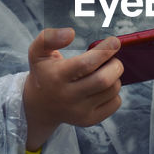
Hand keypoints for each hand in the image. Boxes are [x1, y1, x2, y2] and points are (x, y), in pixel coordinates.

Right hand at [22, 29, 122, 152]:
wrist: (38, 106)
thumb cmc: (44, 73)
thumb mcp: (37, 52)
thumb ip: (49, 37)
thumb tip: (70, 33)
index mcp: (56, 77)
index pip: (86, 64)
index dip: (105, 51)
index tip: (115, 42)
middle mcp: (67, 97)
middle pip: (103, 80)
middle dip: (115, 65)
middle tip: (114, 59)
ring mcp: (79, 111)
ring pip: (112, 91)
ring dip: (116, 77)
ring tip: (108, 71)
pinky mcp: (88, 120)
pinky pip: (115, 104)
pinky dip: (115, 92)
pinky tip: (105, 87)